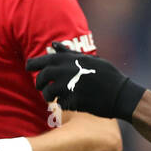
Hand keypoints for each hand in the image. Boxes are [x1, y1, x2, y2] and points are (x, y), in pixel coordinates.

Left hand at [26, 41, 144, 120]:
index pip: (42, 61)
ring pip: (48, 93)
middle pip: (42, 78)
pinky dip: (62, 104)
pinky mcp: (74, 101)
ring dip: (48, 96)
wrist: (121, 94)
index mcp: (69, 60)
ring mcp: (70, 87)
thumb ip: (69, 54)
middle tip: (41, 87)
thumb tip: (53, 45)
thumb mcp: (89, 60)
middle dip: (39, 83)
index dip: (32, 65)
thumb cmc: (106, 75)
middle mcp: (66, 71)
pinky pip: (60, 104)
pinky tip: (70, 103)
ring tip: (52, 98)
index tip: (29, 68)